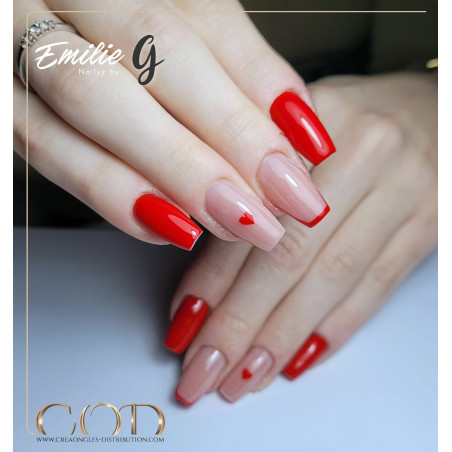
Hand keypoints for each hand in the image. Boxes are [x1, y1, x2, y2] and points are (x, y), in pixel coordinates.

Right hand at [13, 0, 333, 250]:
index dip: (264, 85)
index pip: (206, 18)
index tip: (310, 150)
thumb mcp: (163, 23)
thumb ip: (224, 62)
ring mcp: (16, 36)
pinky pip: (44, 143)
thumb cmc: (110, 29)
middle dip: (232, 135)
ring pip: (94, 96)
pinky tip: (164, 224)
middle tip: (287, 199)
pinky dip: (108, 188)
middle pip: (160, 53)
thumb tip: (289, 123)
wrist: (24, 14)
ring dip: (176, 168)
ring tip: (238, 220)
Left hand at [166, 72, 437, 404]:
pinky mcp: (429, 222)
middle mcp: (362, 153)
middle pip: (289, 254)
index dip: (213, 275)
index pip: (251, 212)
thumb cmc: (353, 121)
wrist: (436, 113)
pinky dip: (336, 327)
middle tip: (204, 369)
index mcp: (313, 120)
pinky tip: (300, 358)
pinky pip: (379, 284)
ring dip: (282, 336)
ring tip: (244, 378)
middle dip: (239, 322)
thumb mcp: (297, 127)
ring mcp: (404, 190)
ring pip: (332, 278)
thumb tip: (206, 261)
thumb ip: (252, 179)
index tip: (184, 322)